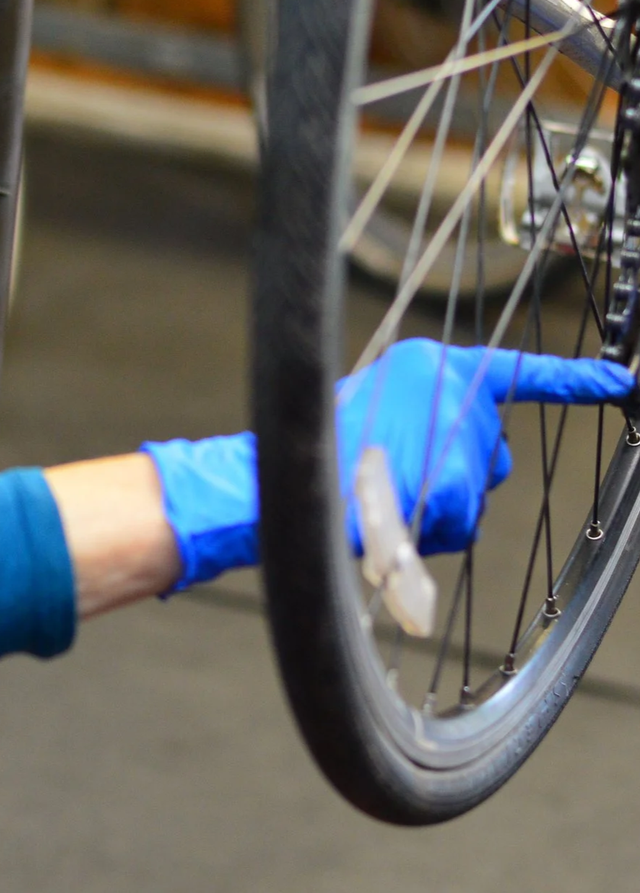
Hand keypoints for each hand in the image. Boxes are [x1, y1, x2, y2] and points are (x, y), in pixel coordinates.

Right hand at [142, 339, 633, 590]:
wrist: (287, 477)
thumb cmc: (317, 446)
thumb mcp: (374, 408)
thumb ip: (423, 419)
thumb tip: (461, 458)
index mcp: (430, 361)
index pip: (518, 372)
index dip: (571, 380)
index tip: (620, 382)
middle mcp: (454, 385)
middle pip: (490, 447)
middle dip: (459, 473)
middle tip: (399, 479)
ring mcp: (459, 432)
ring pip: (477, 486)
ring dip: (441, 504)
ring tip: (381, 496)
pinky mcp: (459, 480)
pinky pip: (463, 519)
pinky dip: (432, 531)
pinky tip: (394, 520)